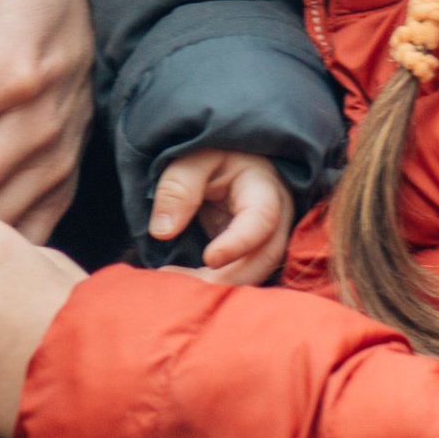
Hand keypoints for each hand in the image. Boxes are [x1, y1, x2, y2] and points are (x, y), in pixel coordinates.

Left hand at [148, 149, 292, 284]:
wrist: (229, 158)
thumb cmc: (213, 151)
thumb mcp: (194, 156)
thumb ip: (178, 187)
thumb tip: (163, 232)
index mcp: (264, 189)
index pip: (261, 221)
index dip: (238, 244)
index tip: (209, 258)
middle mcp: (275, 220)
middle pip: (262, 259)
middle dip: (225, 278)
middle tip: (181, 285)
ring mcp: (266, 240)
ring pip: (254, 274)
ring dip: (218, 286)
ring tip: (177, 286)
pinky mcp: (252, 253)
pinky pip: (241, 275)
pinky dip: (216, 285)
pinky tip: (186, 286)